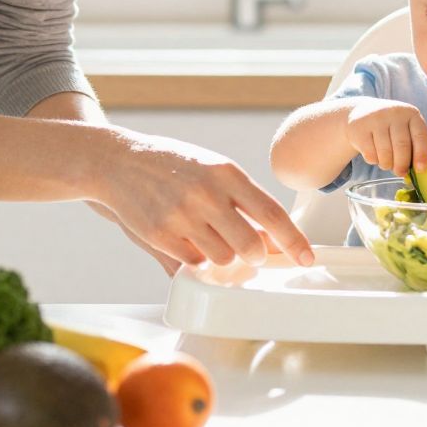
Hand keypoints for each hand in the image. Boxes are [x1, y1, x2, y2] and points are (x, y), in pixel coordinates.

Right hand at [92, 130, 312, 274]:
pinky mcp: (160, 236)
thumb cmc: (173, 166)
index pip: (271, 213)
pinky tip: (188, 241)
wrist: (119, 162)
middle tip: (251, 252)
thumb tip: (273, 240)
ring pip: (223, 259)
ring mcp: (182, 216)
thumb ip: (243, 202)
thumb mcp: (213, 170)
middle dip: (256, 255)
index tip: (306, 257)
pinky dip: (197, 260)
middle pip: (250, 245)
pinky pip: (193, 264)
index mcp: (226, 173)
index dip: (293, 240)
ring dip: (224, 258)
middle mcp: (207, 194)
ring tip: (210, 239)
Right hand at [343, 98, 426, 176]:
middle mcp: (394, 113)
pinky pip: (370, 154)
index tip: (420, 170)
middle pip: (402, 146)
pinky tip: (374, 154)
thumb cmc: (390, 127)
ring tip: (386, 163)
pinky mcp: (359, 128)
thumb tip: (420, 171)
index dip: (422, 154)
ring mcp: (376, 119)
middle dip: (402, 165)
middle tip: (400, 173)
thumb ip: (415, 146)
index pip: (420, 135)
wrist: (361, 112)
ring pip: (385, 153)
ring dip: (387, 164)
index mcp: (411, 113)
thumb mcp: (405, 128)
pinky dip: (374, 161)